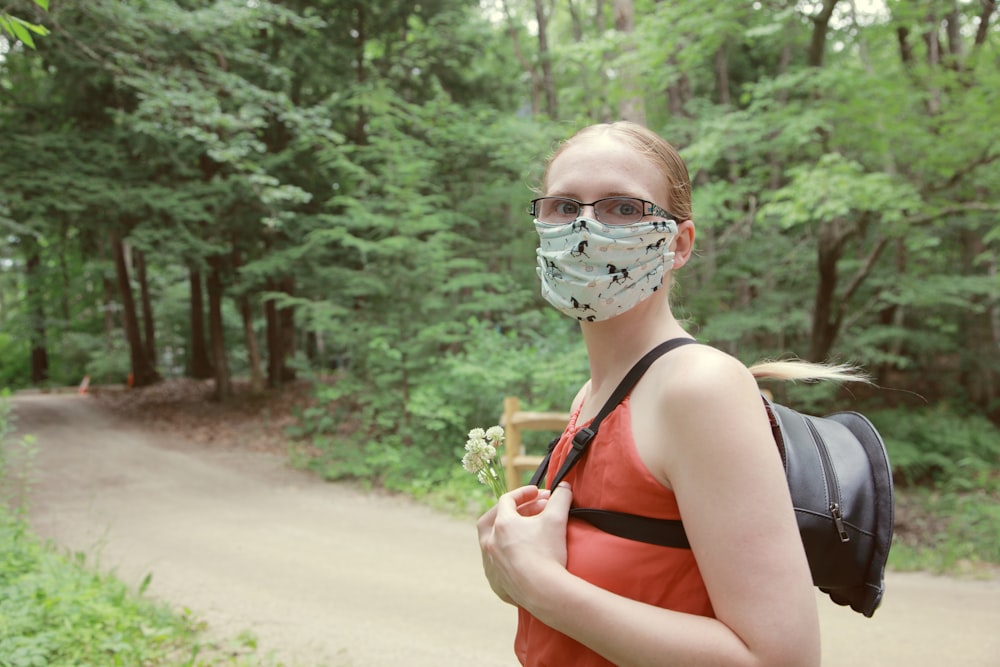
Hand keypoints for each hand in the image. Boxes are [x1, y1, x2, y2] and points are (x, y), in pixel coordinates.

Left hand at [477, 483, 572, 606]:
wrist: (544, 591)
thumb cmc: (548, 553)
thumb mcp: (557, 519)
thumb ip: (561, 498)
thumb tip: (564, 486)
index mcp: (502, 525)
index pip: (507, 500)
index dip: (523, 493)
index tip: (538, 493)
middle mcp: (490, 543)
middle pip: (492, 520)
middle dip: (509, 511)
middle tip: (527, 509)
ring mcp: (491, 564)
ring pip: (490, 543)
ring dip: (504, 534)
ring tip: (521, 532)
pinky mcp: (496, 583)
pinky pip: (496, 566)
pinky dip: (504, 558)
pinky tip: (517, 558)